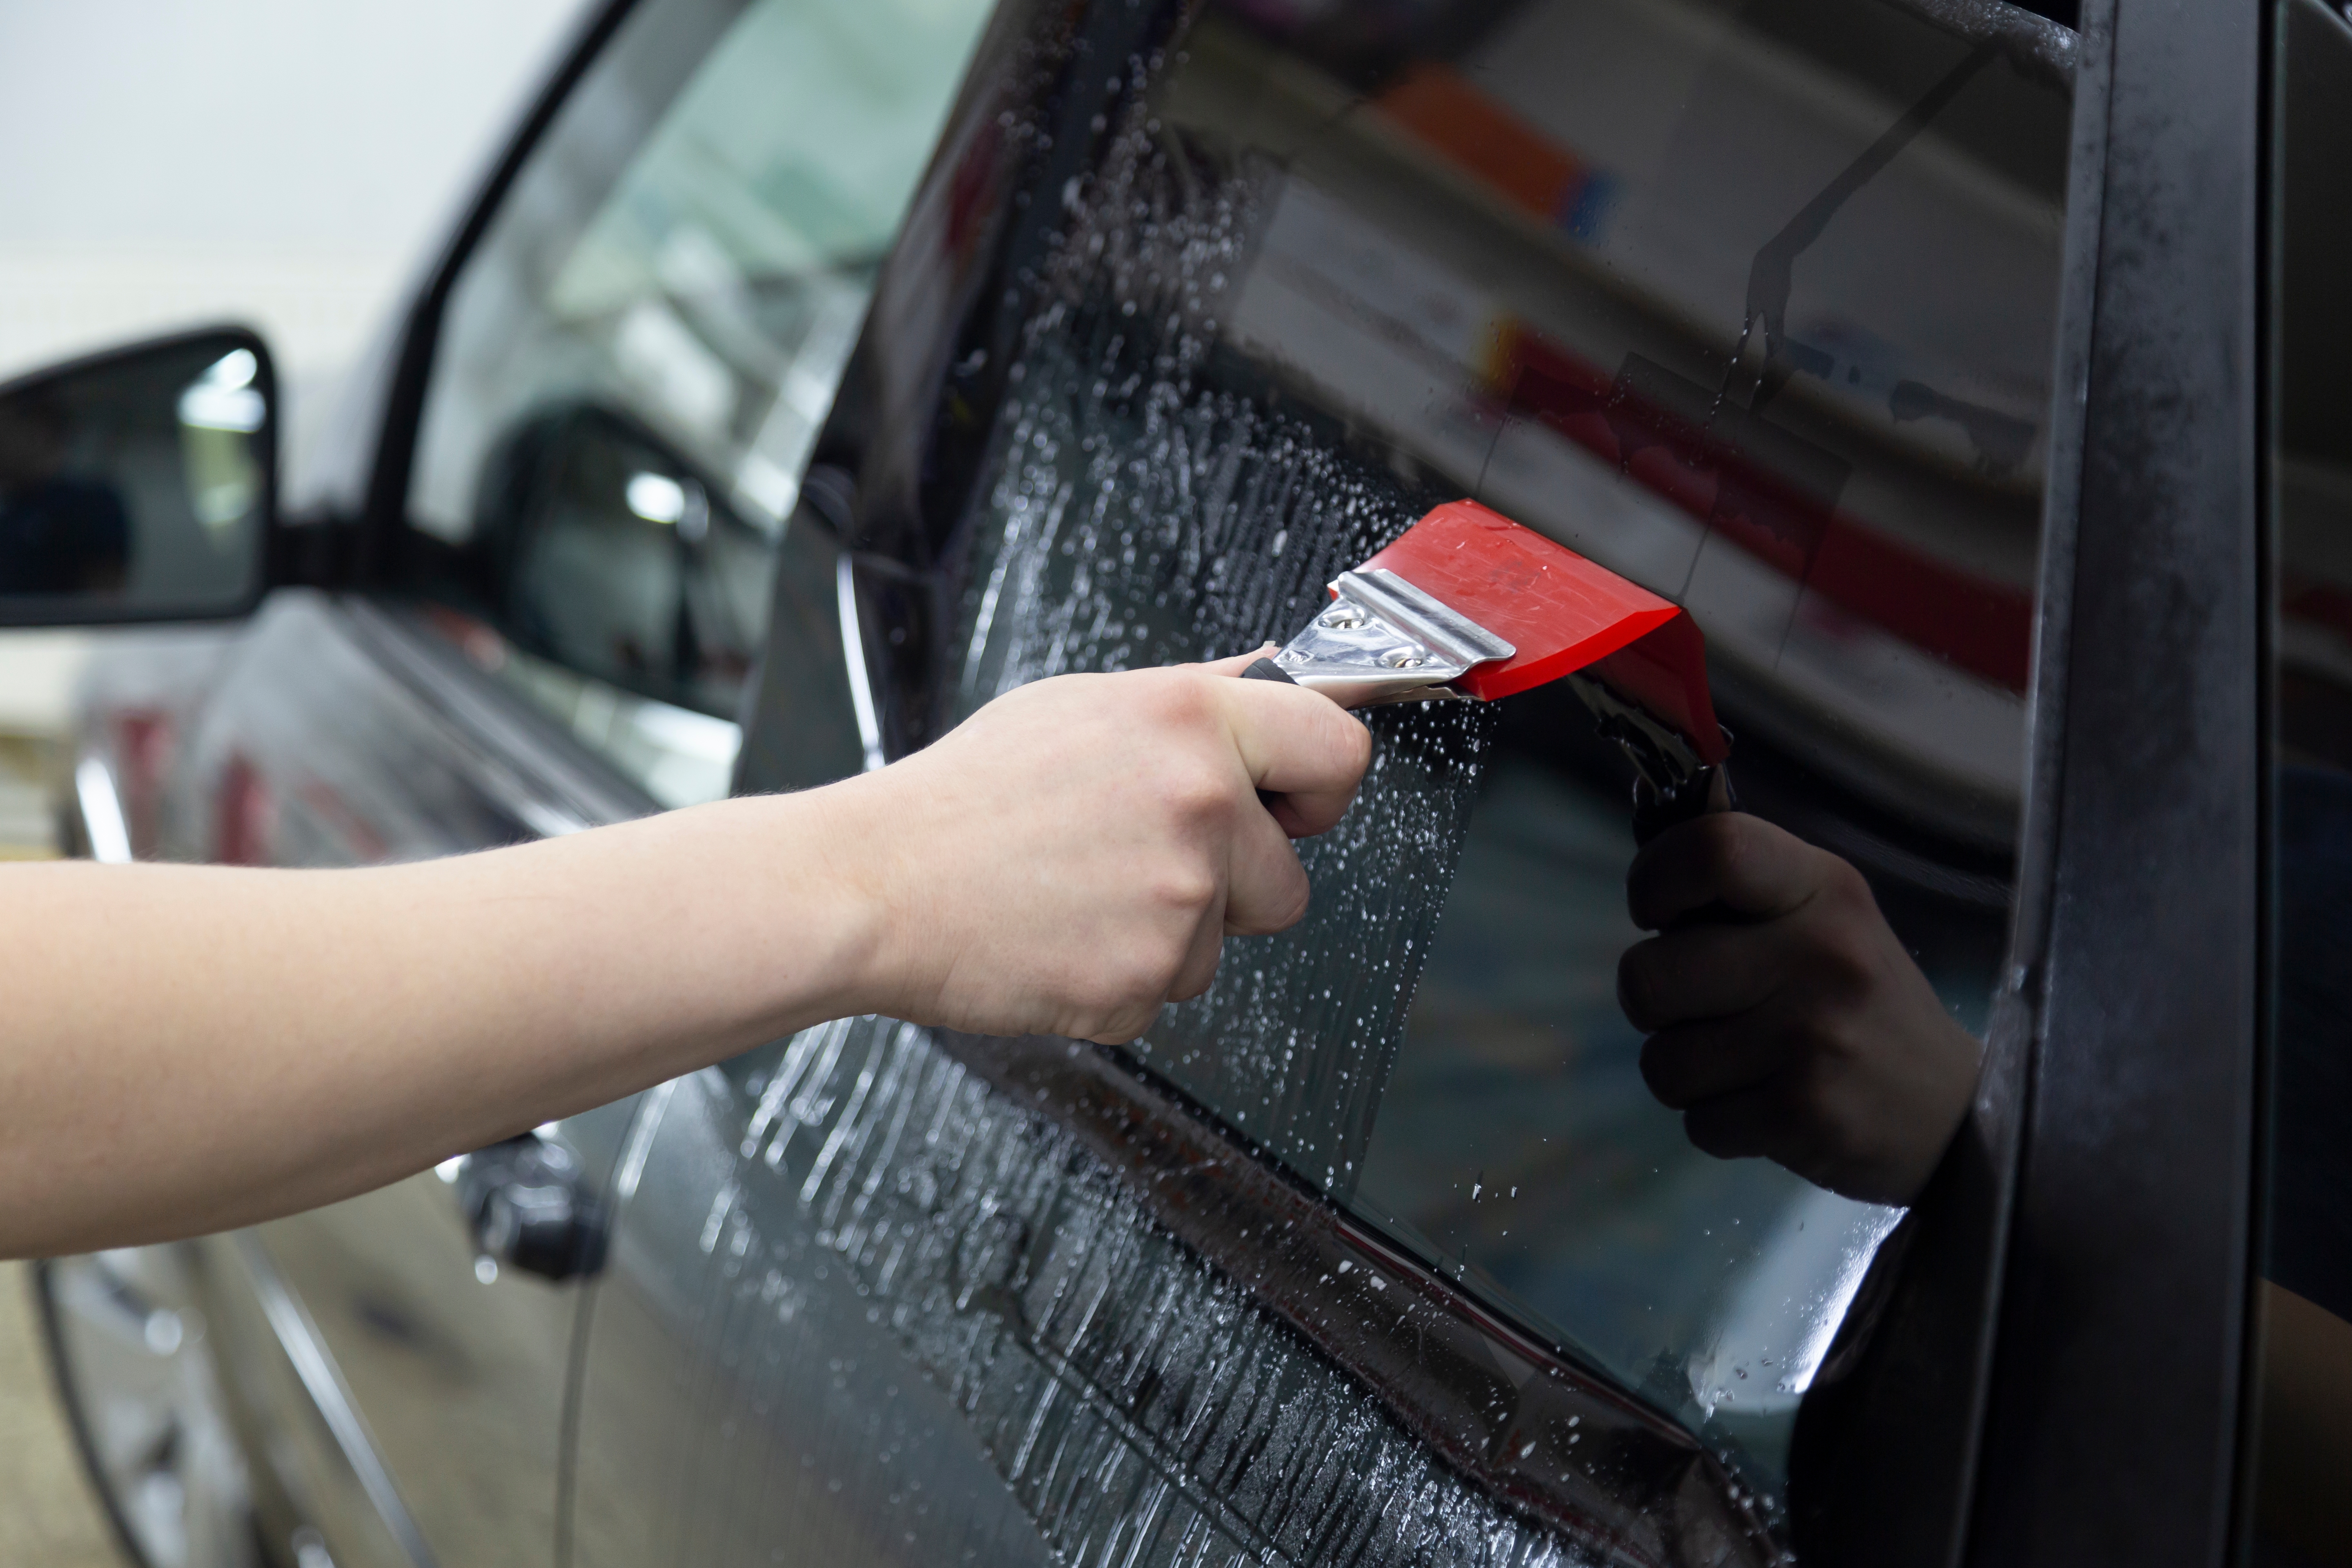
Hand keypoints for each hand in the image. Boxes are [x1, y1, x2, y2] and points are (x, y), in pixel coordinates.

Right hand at [828, 654, 1371, 1043]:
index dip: (1321, 787)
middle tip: (1142, 859)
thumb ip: (1199, 693)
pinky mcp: (1143, 983)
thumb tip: (1276, 671)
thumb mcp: (1085, 705)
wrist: (876, 885)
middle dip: (1235, 882)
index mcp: (1192, 723)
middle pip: (1289, 879)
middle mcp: (1201, 807)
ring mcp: (1178, 902)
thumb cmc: (968, 795)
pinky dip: (1123, 974)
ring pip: (1222, 941)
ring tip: (1080, 891)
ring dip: (1171, 930)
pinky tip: (1062, 933)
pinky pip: (1166, 989)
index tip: (1293, 804)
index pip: (1338, 751)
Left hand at [1617, 812, 1980, 1203]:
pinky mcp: (1802, 1113)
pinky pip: (1697, 1122)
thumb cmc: (1857, 999)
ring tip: (1744, 1062)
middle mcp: (1820, 955)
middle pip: (1648, 975)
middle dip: (1653, 1000)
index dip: (1654, 880)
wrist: (1950, 1109)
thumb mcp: (1822, 915)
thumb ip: (1739, 887)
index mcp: (1823, 888)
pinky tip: (1768, 1104)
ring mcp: (1811, 1038)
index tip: (1658, 913)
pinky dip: (1719, 1123)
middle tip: (1698, 1007)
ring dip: (1685, 1070)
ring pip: (1662, 1061)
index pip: (1712, 849)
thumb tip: (1651, 864)